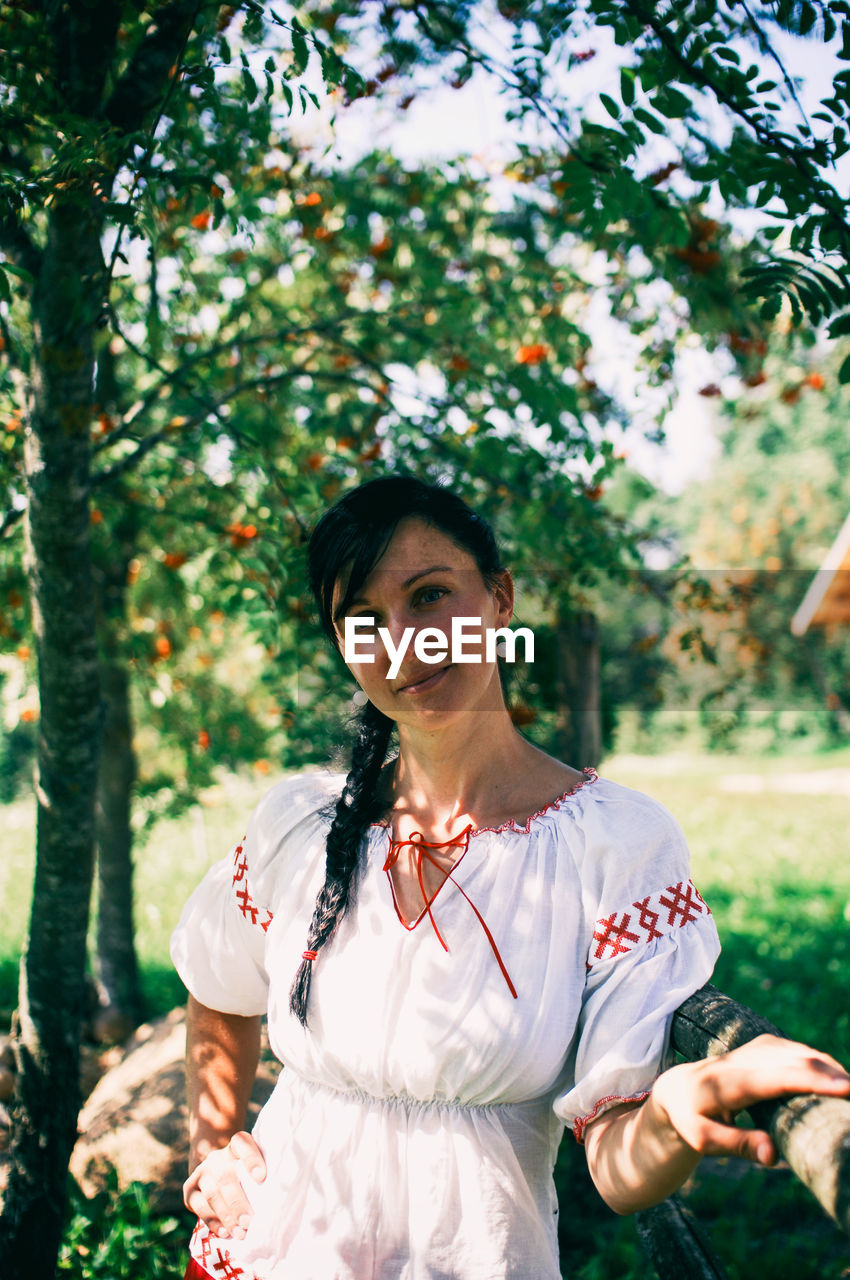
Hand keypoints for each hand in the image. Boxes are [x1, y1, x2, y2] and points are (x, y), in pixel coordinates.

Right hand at [183, 1131, 266, 1238]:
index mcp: (237, 1145)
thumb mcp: (257, 1165)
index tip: (262, 1177)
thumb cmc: (247, 1173)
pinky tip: (224, 1232)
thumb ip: (265, 1172)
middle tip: (249, 1222)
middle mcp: (217, 1156)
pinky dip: (212, 1221)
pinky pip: (198, 1205)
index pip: (242, 1143)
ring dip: (226, 1216)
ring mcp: (202, 1171)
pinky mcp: (190, 1188)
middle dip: (237, 1202)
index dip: (251, 1159)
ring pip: (211, 1193)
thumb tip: (282, 1188)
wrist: (217, 1171)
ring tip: (240, 1233)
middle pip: (225, 1176)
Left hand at [650, 1033, 849, 1165]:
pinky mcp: (759, 1048)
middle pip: (790, 1059)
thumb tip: (772, 1154)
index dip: (811, 1080)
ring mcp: (750, 1050)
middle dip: (827, 1072)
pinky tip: (832, 1075)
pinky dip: (815, 1060)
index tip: (844, 1088)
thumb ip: (737, 1145)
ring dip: (824, 1065)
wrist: (676, 1089)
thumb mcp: (704, 1140)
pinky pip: (792, 1050)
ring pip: (794, 1050)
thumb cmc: (690, 1120)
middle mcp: (740, 1060)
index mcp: (727, 1083)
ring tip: (848, 1087)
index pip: (774, 1077)